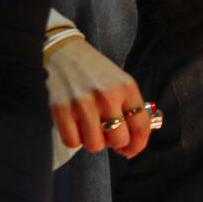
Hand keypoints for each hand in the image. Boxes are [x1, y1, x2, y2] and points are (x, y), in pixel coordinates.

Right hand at [46, 34, 150, 157]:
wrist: (63, 51)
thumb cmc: (94, 69)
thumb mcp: (120, 81)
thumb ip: (128, 106)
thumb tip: (132, 139)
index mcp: (127, 88)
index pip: (141, 126)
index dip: (138, 145)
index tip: (130, 150)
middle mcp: (108, 96)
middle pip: (119, 140)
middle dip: (114, 143)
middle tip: (107, 135)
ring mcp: (84, 103)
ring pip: (95, 145)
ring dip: (93, 142)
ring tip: (89, 128)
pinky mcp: (61, 108)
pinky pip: (72, 142)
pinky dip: (74, 139)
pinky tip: (75, 126)